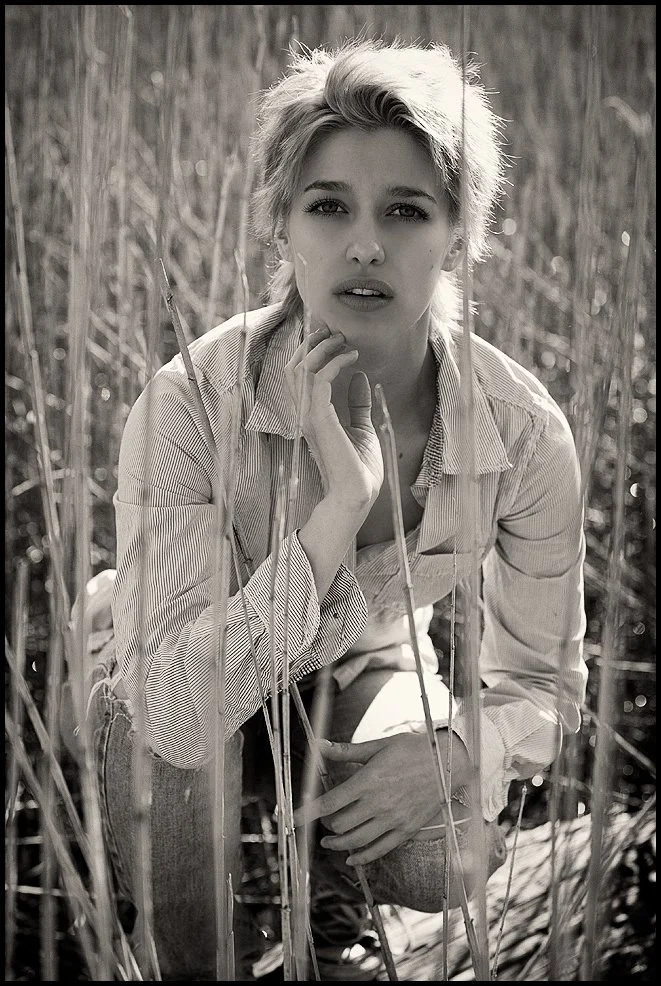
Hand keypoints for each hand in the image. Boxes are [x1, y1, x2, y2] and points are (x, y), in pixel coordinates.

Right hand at [284, 324, 382, 512]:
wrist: (358, 496)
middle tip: (336, 330)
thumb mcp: (362, 428)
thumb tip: (359, 377)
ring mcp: (308, 416)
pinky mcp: (318, 420)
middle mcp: (304, 413)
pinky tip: (352, 357)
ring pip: (301, 367)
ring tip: (345, 340)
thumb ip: (358, 404)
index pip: (298, 374)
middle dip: (313, 342)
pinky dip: (334, 362)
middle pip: (294, 365)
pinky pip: (318, 379)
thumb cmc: (359, 470)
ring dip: (323, 347)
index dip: (311, 350)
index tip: (335, 336)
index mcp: (311, 415)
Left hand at [293, 730, 471, 865]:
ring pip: (357, 840)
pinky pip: (379, 850)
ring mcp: (393, 819)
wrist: (449, 764)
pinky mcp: (405, 830)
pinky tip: (351, 857)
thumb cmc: (413, 750)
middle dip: (326, 824)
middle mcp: (379, 803)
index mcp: (369, 780)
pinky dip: (362, 857)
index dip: (308, 812)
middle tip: (324, 819)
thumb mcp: (379, 745)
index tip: (292, 819)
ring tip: (328, 841)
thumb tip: (318, 745)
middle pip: (341, 824)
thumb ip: (346, 751)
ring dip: (338, 844)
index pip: (330, 802)